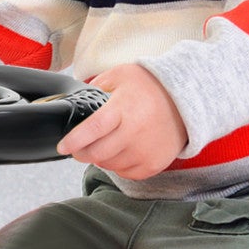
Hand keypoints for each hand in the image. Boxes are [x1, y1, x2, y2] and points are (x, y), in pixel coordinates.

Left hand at [56, 63, 186, 179]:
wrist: (186, 100)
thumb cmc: (152, 86)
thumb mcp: (121, 75)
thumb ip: (97, 86)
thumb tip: (78, 101)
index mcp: (122, 109)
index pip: (92, 130)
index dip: (74, 141)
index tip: (62, 147)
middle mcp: (134, 132)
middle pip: (96, 153)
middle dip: (82, 152)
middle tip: (79, 147)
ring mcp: (145, 151)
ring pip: (109, 165)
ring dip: (100, 158)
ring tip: (105, 145)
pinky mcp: (154, 164)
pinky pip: (126, 173)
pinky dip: (118, 165)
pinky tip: (121, 152)